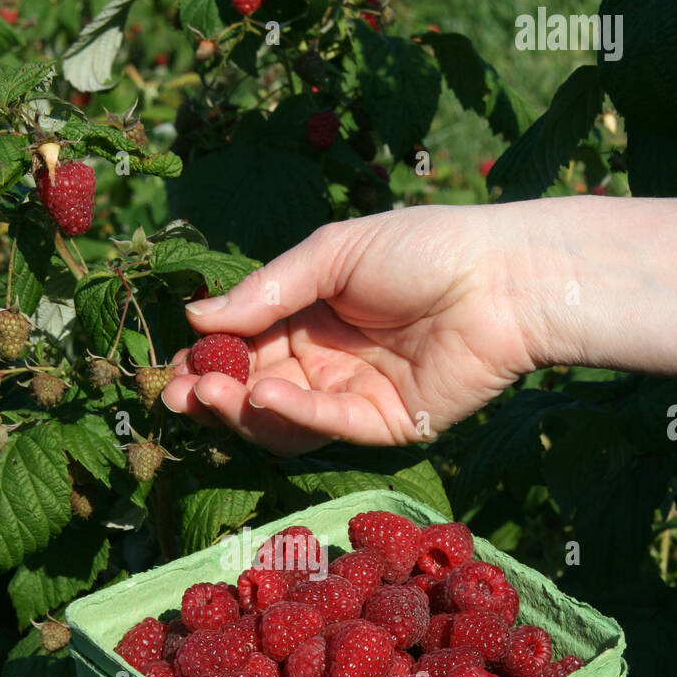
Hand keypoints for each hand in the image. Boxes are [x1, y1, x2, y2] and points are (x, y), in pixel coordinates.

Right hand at [163, 207, 537, 451]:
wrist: (503, 277)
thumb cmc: (423, 249)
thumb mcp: (332, 254)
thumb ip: (265, 291)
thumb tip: (194, 318)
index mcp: (309, 317)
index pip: (245, 347)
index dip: (208, 358)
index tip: (173, 363)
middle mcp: (325, 363)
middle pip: (253, 390)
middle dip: (211, 393)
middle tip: (176, 394)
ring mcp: (352, 399)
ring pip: (281, 419)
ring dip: (241, 410)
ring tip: (207, 394)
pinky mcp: (383, 427)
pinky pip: (328, 426)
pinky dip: (292, 413)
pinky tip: (262, 393)